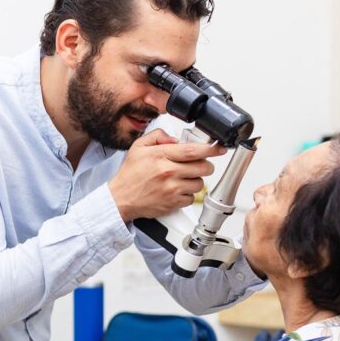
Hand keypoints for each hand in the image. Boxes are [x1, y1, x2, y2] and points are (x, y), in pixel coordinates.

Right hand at [109, 129, 226, 221]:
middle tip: (198, 165)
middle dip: (205, 165)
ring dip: (195, 180)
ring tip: (183, 179)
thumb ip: (157, 136)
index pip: (193, 150)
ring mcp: (172, 189)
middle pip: (203, 167)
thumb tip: (175, 139)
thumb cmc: (130, 175)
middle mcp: (168, 172)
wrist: (120, 199)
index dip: (210, 149)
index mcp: (161, 156)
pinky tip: (177, 190)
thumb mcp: (138, 147)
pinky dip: (187, 194)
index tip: (219, 148)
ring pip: (200, 183)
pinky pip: (192, 198)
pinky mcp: (173, 203)